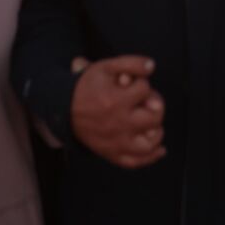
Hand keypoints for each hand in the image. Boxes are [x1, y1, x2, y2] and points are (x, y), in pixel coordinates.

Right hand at [70, 55, 165, 169]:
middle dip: (155, 106)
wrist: (64, 110)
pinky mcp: (111, 154)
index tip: (133, 84)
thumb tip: (151, 66)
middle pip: (154, 117)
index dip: (143, 83)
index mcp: (116, 101)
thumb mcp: (107, 67)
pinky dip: (150, 157)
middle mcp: (117, 124)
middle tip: (147, 102)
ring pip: (148, 144)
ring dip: (156, 132)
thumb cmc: (88, 87)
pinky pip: (134, 162)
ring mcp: (115, 142)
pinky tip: (159, 149)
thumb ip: (131, 63)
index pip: (145, 90)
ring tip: (154, 123)